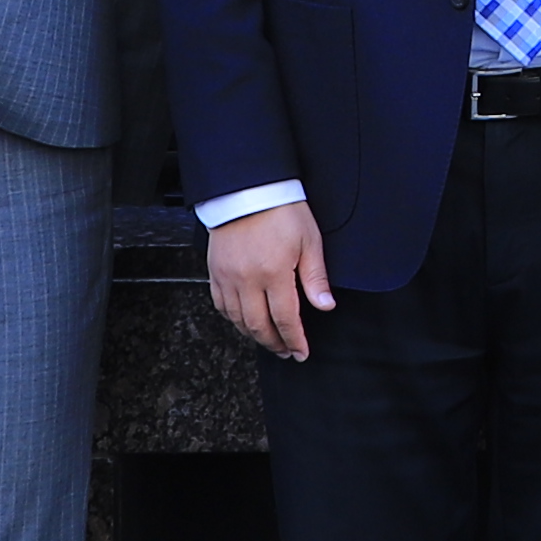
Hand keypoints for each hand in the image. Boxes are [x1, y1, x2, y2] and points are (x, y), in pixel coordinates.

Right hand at [208, 203, 335, 361]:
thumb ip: (316, 278)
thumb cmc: (282, 210)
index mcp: (274, 273)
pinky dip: (233, 319)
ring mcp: (228, 277)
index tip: (301, 352)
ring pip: (238, 320)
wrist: (248, 188)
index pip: (285, 319)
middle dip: (274, 343)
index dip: (294, 340)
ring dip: (254, 335)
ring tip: (269, 341)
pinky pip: (221, 305)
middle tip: (286, 352)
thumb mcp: (309, 241)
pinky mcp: (215, 271)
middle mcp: (247, 279)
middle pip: (259, 326)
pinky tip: (245, 322)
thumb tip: (325, 306)